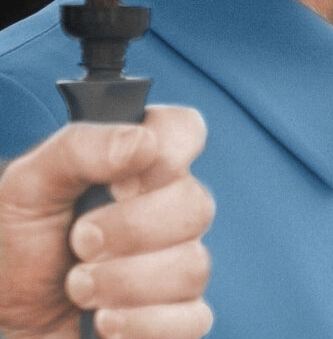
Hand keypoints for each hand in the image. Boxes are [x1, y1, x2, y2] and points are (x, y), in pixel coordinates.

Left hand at [0, 105, 213, 338]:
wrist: (4, 317)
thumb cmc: (19, 242)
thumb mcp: (31, 184)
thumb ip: (84, 148)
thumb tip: (145, 143)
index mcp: (139, 163)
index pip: (186, 130)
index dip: (166, 153)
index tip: (119, 182)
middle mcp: (167, 207)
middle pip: (196, 205)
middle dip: (131, 231)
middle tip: (80, 241)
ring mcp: (177, 262)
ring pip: (192, 267)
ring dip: (124, 283)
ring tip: (79, 287)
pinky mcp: (178, 316)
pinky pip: (193, 319)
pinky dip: (141, 324)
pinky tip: (105, 321)